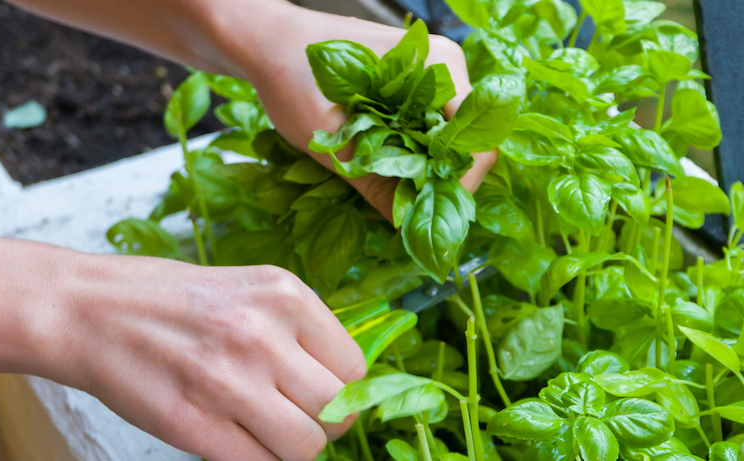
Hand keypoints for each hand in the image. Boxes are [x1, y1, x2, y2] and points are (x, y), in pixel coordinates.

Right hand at [47, 255, 365, 460]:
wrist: (87, 310)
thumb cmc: (168, 301)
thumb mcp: (247, 290)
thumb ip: (297, 332)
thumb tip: (342, 384)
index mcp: (284, 296)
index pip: (354, 368)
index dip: (342, 390)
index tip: (321, 394)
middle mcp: (262, 334)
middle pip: (337, 411)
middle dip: (323, 425)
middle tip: (296, 419)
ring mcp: (228, 381)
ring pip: (305, 447)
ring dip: (292, 448)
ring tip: (265, 431)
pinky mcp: (194, 424)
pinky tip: (235, 439)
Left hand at [209, 2, 495, 220]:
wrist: (267, 41)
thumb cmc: (292, 75)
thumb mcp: (328, 138)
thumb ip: (374, 181)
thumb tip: (408, 227)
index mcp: (437, 67)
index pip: (476, 144)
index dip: (456, 187)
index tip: (422, 212)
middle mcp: (445, 65)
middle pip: (467, 143)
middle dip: (439, 181)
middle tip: (404, 207)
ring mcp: (433, 72)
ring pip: (449, 139)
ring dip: (424, 169)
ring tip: (392, 188)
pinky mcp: (417, 82)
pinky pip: (431, 128)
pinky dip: (413, 153)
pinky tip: (386, 166)